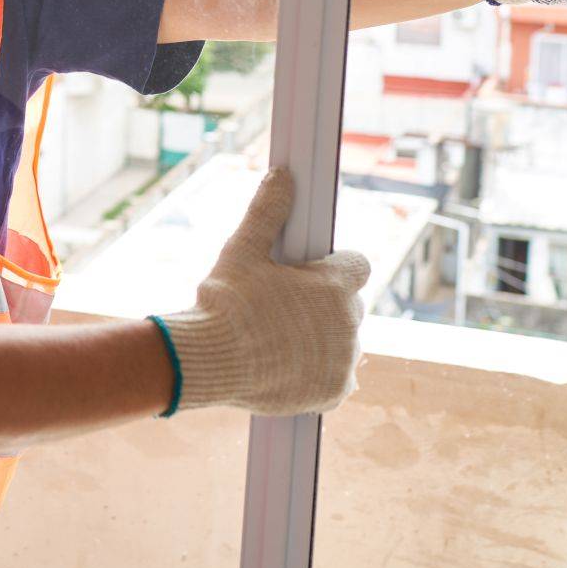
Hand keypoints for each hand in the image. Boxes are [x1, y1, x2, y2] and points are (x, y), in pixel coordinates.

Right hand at [152, 167, 366, 414]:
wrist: (208, 360)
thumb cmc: (226, 303)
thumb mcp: (242, 250)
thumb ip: (268, 211)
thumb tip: (282, 175)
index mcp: (335, 288)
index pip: (358, 265)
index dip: (333, 265)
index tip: (308, 271)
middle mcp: (350, 326)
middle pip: (348, 305)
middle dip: (324, 302)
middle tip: (282, 304)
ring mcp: (344, 362)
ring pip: (343, 341)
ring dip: (322, 336)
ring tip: (278, 336)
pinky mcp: (334, 392)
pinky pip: (337, 376)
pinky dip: (318, 370)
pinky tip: (288, 363)